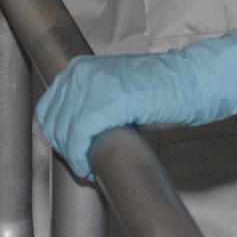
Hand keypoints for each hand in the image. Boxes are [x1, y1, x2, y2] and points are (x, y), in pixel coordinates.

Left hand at [35, 28, 236, 178]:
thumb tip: (71, 130)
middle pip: (53, 122)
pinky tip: (90, 167)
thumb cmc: (159, 89)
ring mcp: (92, 86)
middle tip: (82, 163)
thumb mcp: (113, 87)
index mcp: (79, 68)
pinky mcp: (106, 103)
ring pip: (64, 133)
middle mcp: (81, 73)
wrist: (188, 83)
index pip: (48, 108)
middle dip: (65, 149)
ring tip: (89, 168)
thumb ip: (90, 102)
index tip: (71, 152)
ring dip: (73, 157)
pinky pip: (79, 137)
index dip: (57, 135)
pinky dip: (81, 158)